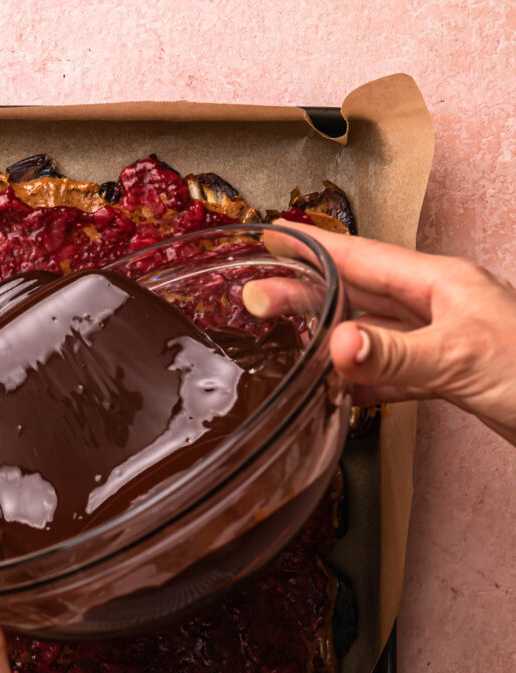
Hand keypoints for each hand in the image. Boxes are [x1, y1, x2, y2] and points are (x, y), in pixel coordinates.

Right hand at [244, 224, 515, 443]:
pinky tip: (341, 389)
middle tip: (258, 298)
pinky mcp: (449, 377)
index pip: (363, 257)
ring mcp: (442, 341)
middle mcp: (438, 305)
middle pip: (359, 293)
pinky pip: (392, 374)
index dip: (316, 247)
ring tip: (286, 341)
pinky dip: (362, 381)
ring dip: (330, 337)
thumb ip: (394, 353)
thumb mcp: (460, 356)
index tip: (274, 237)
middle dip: (308, 293)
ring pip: (372, 334)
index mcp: (439, 282)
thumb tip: (336, 344)